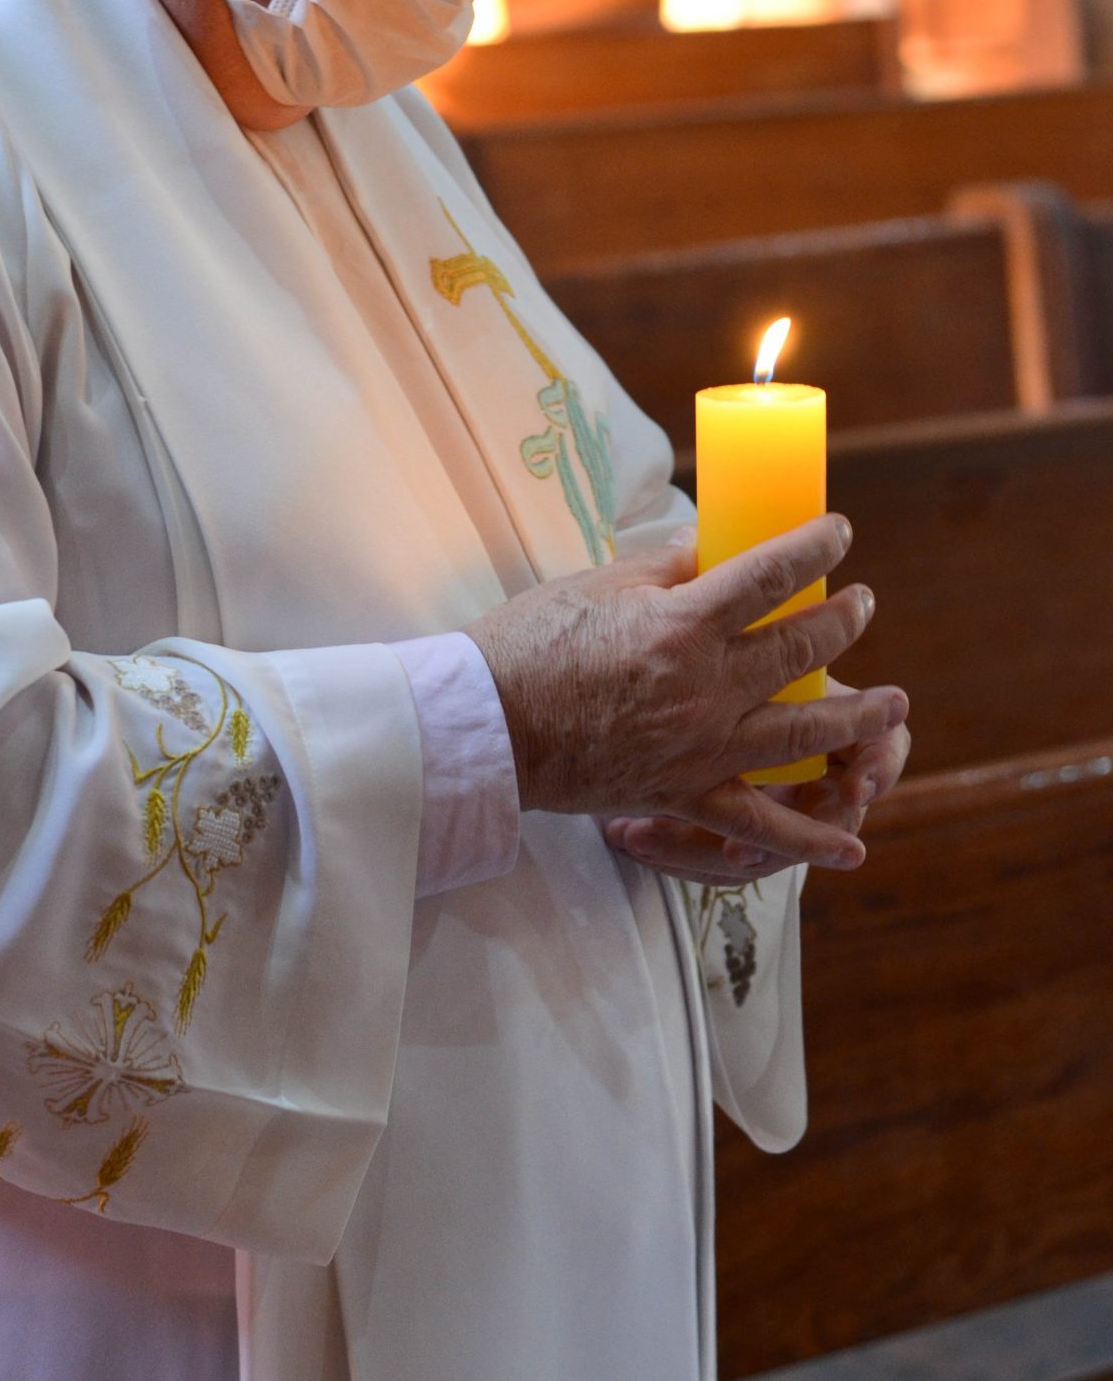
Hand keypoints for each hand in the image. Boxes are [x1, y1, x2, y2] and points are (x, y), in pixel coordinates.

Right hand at [462, 515, 906, 871]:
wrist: (485, 725)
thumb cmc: (529, 644)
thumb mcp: (599, 584)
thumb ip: (668, 567)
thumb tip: (717, 548)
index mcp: (682, 625)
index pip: (770, 574)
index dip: (815, 548)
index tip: (841, 532)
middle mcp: (705, 688)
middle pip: (801, 649)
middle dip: (844, 621)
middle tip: (863, 605)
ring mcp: (701, 747)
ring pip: (805, 733)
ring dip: (859, 715)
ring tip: (894, 701)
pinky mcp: (684, 794)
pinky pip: (759, 826)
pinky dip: (809, 840)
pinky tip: (852, 847)